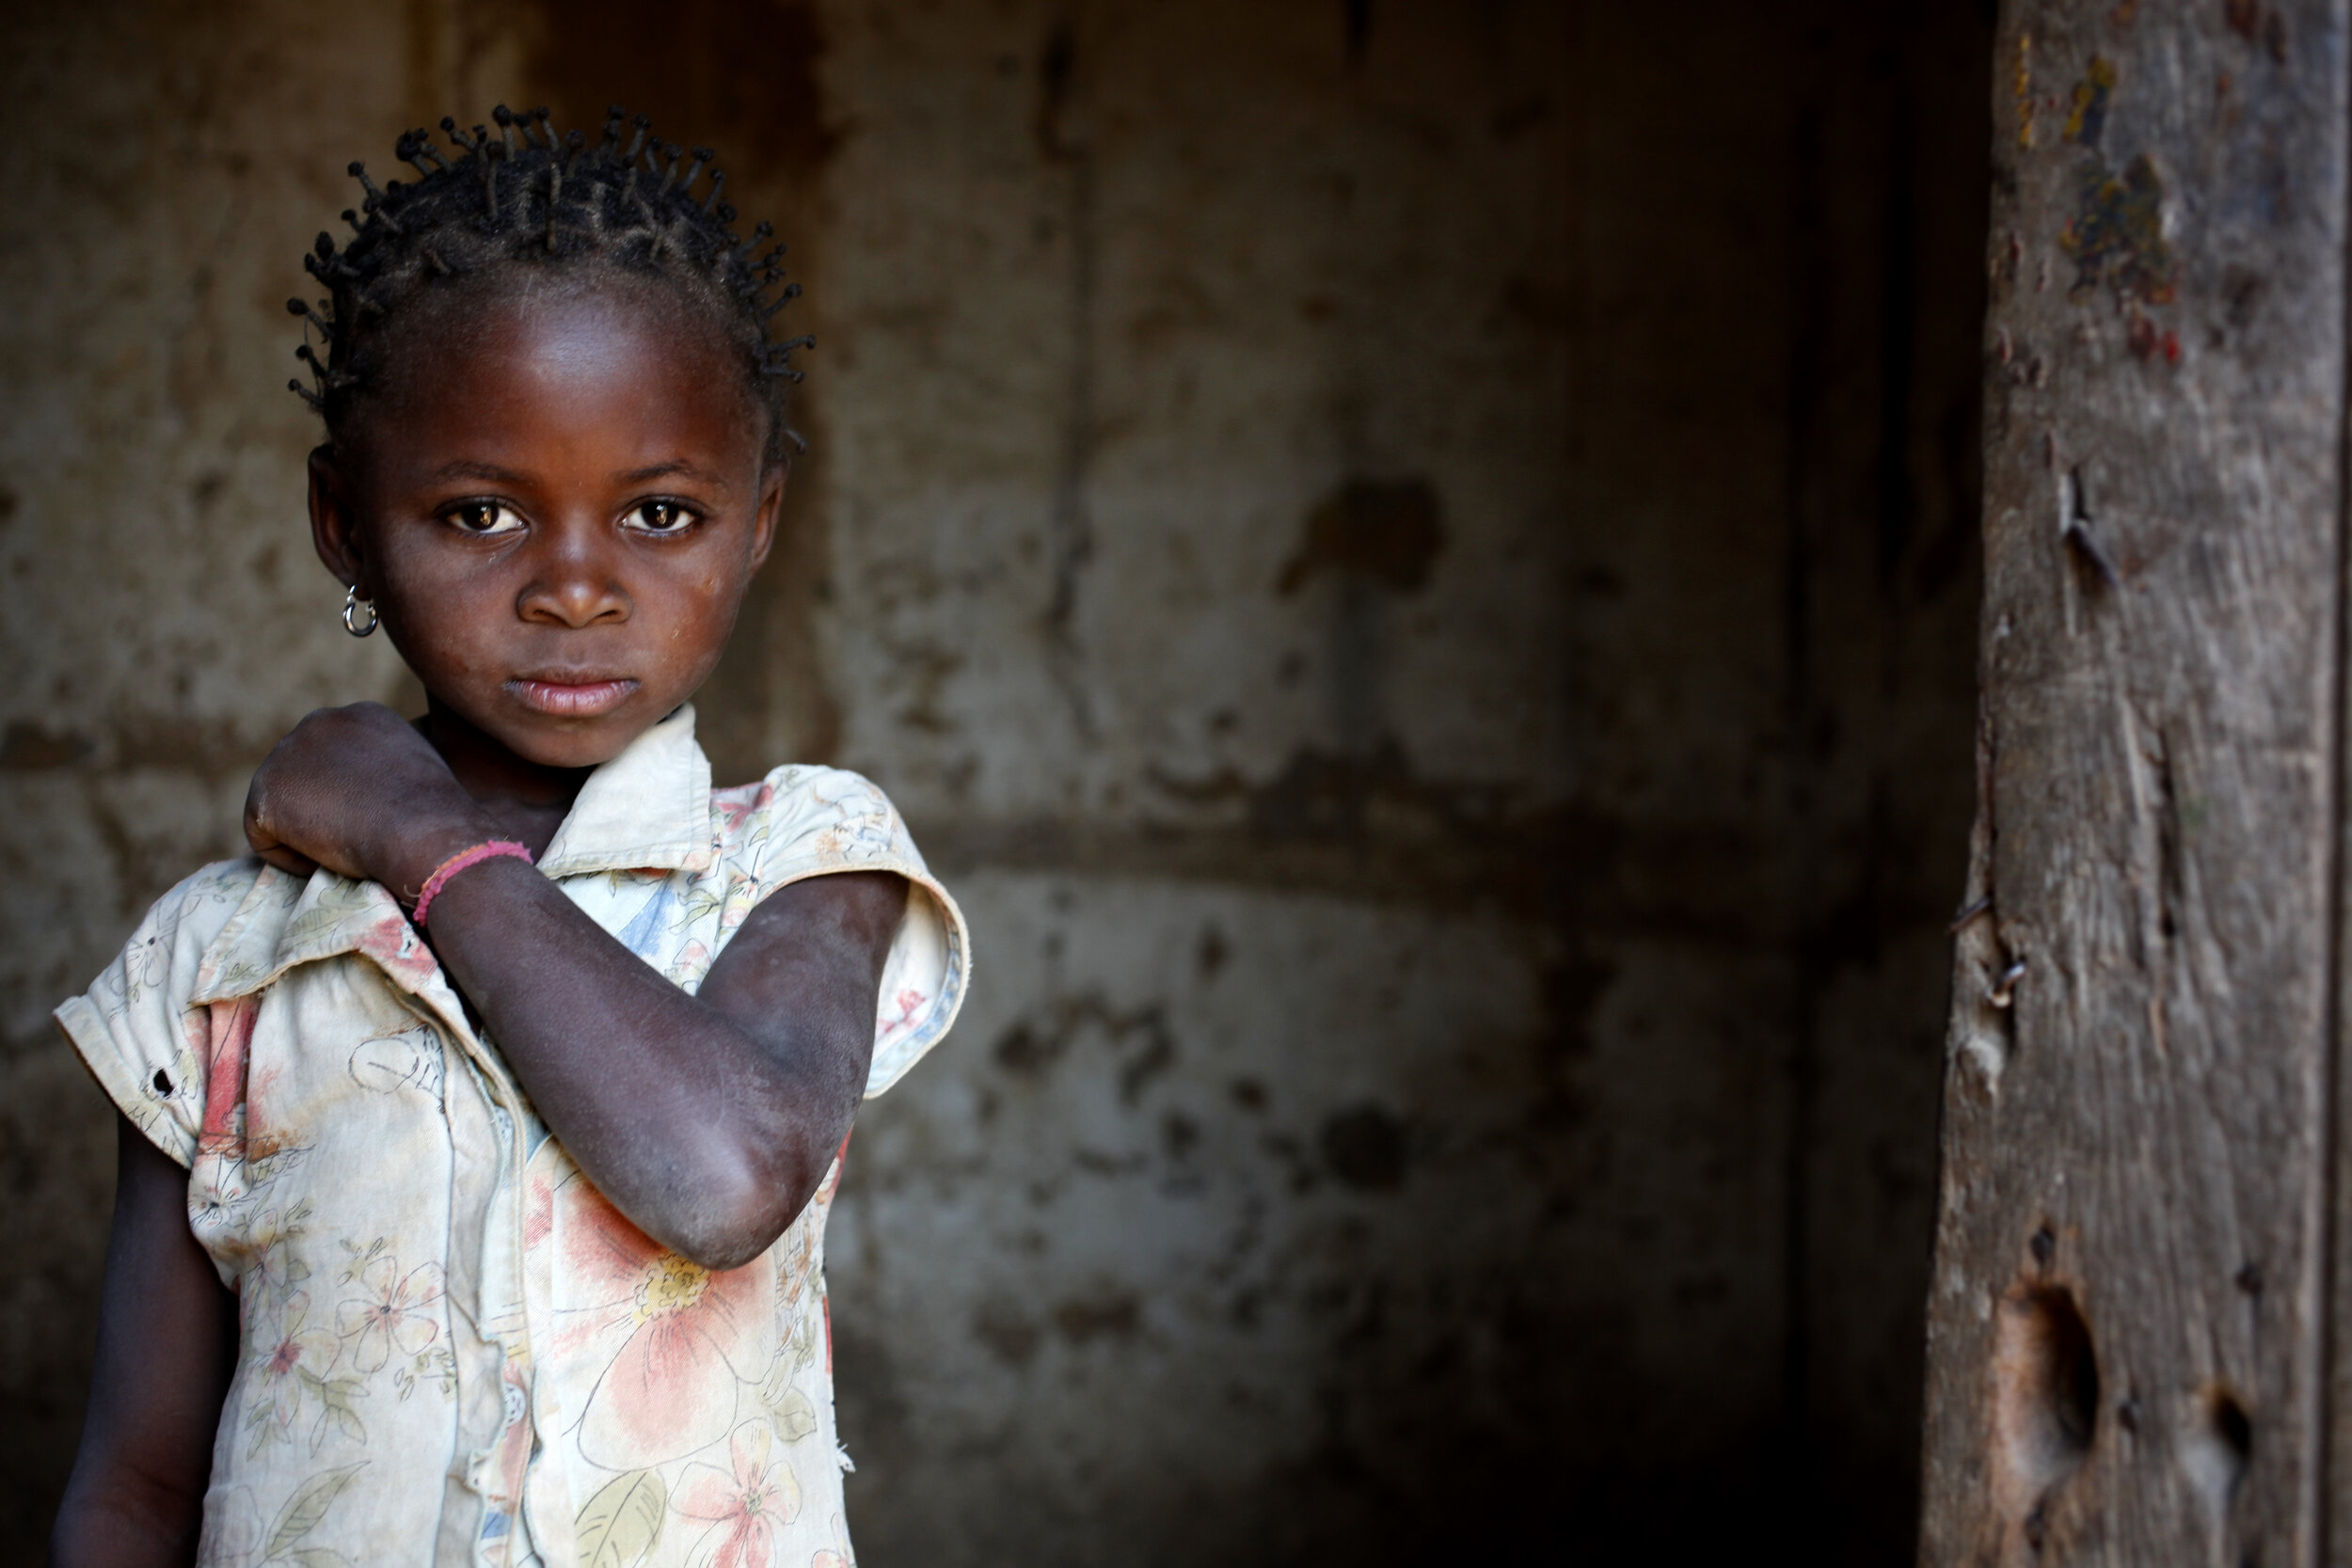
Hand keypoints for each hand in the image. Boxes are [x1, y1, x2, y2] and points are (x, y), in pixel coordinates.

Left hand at [243, 703, 491, 892]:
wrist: (423, 832)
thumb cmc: (438, 818)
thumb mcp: (423, 777)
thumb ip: (389, 772)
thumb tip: (378, 800)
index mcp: (363, 716)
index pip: (337, 761)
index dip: (352, 800)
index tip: (375, 826)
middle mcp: (321, 722)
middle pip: (303, 778)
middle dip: (321, 811)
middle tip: (353, 844)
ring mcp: (287, 752)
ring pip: (283, 807)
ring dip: (307, 834)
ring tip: (346, 853)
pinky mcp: (265, 791)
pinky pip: (264, 837)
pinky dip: (291, 859)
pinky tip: (328, 862)